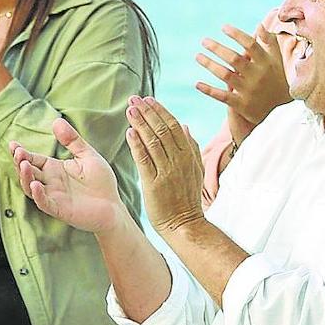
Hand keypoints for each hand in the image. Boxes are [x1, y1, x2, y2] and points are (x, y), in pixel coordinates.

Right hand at [10, 118, 131, 234]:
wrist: (114, 207)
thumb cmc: (101, 182)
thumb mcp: (87, 155)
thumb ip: (72, 140)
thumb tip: (56, 121)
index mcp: (55, 169)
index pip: (33, 159)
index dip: (21, 153)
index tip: (13, 144)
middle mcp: (50, 183)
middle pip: (28, 172)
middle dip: (20, 162)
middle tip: (18, 153)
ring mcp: (53, 196)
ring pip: (31, 187)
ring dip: (25, 177)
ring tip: (24, 165)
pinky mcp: (60, 209)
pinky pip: (44, 203)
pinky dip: (38, 195)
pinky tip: (36, 184)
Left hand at [125, 96, 204, 233]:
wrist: (185, 225)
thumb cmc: (186, 198)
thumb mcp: (195, 170)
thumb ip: (191, 148)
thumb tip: (185, 126)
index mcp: (188, 156)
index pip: (174, 126)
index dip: (160, 111)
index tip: (148, 99)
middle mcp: (179, 161)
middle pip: (163, 130)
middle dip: (148, 112)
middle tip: (134, 99)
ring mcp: (167, 172)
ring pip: (153, 141)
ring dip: (141, 123)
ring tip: (130, 110)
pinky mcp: (155, 184)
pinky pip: (145, 160)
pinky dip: (137, 144)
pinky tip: (129, 132)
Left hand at [195, 24, 291, 144]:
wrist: (281, 109)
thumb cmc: (276, 78)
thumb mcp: (276, 60)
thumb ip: (269, 42)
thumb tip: (259, 24)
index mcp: (266, 62)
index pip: (250, 44)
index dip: (236, 34)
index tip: (223, 27)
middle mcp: (257, 75)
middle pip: (234, 58)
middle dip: (217, 48)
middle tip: (203, 41)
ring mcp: (249, 90)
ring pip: (225, 75)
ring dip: (209, 64)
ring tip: (197, 56)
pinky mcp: (241, 104)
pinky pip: (222, 96)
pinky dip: (209, 90)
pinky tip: (197, 83)